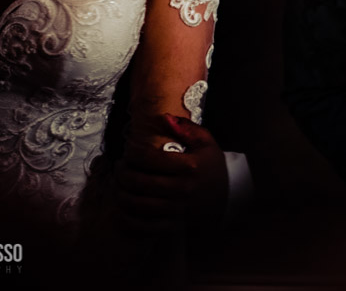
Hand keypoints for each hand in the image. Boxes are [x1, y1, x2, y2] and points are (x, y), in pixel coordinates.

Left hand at [112, 113, 227, 234]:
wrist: (227, 196)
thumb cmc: (211, 166)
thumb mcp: (206, 142)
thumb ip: (186, 128)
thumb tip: (164, 118)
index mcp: (190, 166)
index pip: (149, 158)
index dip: (132, 151)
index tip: (129, 149)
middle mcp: (182, 189)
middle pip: (139, 181)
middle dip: (122, 172)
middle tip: (119, 166)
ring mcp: (177, 210)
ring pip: (137, 204)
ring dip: (120, 194)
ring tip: (118, 185)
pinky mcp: (172, 225)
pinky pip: (143, 226)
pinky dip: (126, 219)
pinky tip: (121, 208)